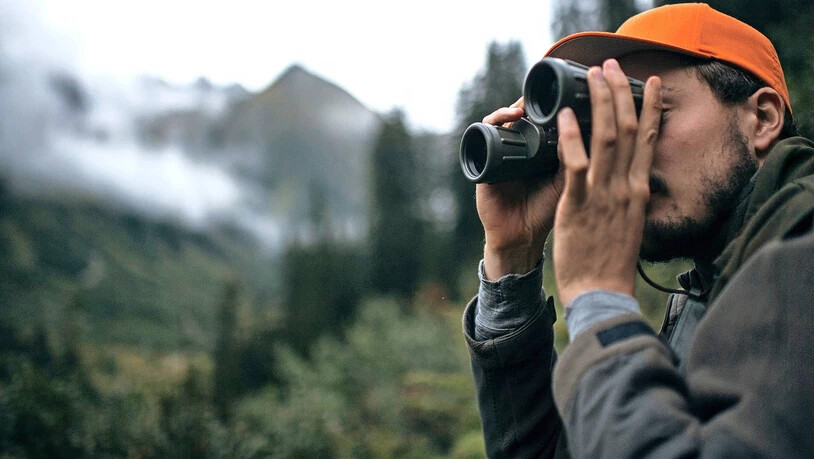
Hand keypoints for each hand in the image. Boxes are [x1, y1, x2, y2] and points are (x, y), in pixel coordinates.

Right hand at [477, 98, 564, 280]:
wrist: (520, 238)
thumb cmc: (546, 211)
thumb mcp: (571, 181)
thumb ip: (582, 156)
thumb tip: (598, 125)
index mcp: (543, 147)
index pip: (548, 114)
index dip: (558, 98)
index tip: (573, 88)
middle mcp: (522, 145)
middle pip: (527, 110)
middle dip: (538, 95)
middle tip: (553, 85)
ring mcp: (502, 150)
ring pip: (507, 116)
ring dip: (518, 104)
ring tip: (531, 104)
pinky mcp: (485, 159)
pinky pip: (486, 132)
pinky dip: (498, 119)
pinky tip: (513, 117)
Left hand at [553, 59, 661, 305]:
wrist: (601, 293)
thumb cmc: (610, 263)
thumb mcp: (628, 225)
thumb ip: (627, 199)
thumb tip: (627, 182)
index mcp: (638, 191)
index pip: (646, 140)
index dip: (647, 108)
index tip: (649, 84)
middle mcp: (625, 188)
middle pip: (627, 129)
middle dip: (619, 93)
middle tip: (610, 66)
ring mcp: (603, 195)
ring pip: (606, 139)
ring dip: (599, 102)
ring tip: (591, 76)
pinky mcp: (578, 206)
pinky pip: (576, 165)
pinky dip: (573, 138)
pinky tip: (567, 116)